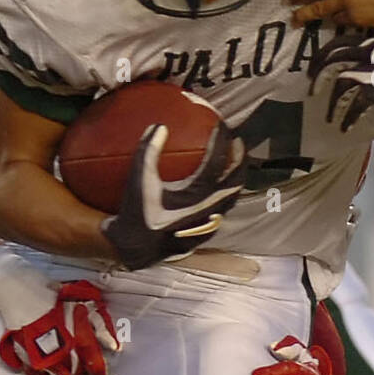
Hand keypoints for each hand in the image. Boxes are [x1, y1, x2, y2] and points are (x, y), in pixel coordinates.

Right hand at [0, 281, 119, 374]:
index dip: (98, 372)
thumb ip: (100, 326)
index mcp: (73, 334)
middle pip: (75, 374)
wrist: (16, 290)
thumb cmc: (51, 294)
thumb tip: (113, 346)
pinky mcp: (24, 356)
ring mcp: (38, 354)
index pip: (91, 360)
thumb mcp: (83, 302)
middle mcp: (56, 348)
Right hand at [101, 119, 245, 270]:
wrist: (133, 248)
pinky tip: (220, 184)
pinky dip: (226, 192)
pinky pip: (224, 209)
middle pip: (235, 182)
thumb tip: (159, 126)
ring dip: (235, 177)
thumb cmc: (135, 213)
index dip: (222, 143)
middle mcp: (207, 212)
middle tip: (237, 141)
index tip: (223, 126)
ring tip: (233, 160)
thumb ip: (147, 152)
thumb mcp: (138, 180)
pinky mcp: (206, 231)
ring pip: (232, 198)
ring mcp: (209, 224)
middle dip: (240, 159)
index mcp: (193, 198)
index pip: (215, 165)